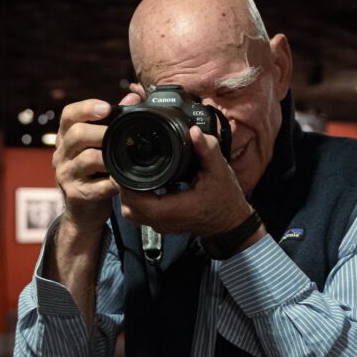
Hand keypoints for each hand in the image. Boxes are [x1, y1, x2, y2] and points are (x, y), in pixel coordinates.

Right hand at [53, 94, 141, 234]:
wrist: (83, 213)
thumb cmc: (94, 175)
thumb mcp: (98, 147)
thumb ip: (113, 122)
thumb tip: (134, 97)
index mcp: (66, 138)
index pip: (68, 115)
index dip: (86, 107)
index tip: (105, 107)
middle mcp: (61, 155)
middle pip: (77, 134)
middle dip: (101, 132)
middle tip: (120, 134)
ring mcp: (67, 175)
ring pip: (88, 159)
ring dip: (110, 157)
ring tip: (124, 158)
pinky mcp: (77, 195)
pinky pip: (98, 185)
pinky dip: (114, 181)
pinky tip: (123, 179)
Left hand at [118, 126, 252, 237]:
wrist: (232, 222)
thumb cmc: (226, 199)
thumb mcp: (220, 171)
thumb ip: (207, 150)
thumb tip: (194, 131)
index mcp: (175, 209)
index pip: (137, 201)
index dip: (126, 184)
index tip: (125, 164)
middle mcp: (164, 221)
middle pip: (128, 207)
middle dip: (124, 186)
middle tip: (127, 164)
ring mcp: (162, 225)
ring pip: (132, 212)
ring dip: (129, 194)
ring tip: (133, 172)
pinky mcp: (162, 224)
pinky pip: (141, 213)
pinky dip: (137, 199)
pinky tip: (143, 183)